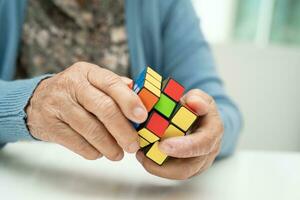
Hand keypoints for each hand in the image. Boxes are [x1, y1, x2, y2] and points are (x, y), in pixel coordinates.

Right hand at [26, 62, 147, 159]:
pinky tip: (99, 152)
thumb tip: (143, 100)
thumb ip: (117, 88)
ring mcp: (58, 104)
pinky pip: (77, 143)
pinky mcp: (50, 125)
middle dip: (123, 130)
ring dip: (109, 146)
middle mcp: (72, 85)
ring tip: (118, 154)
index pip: (112, 83)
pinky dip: (93, 151)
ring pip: (91, 130)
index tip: (142, 117)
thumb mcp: (93, 82)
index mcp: (88, 72)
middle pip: (104, 108)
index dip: (129, 101)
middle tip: (133, 145)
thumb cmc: (75, 92)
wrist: (37, 100)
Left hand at [136, 89, 223, 179]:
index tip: (162, 145)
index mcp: (213, 131)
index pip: (203, 144)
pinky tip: (145, 156)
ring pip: (178, 174)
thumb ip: (197, 98)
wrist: (203, 120)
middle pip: (189, 168)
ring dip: (157, 167)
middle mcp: (209, 151)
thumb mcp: (199, 97)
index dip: (183, 147)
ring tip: (141, 155)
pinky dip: (158, 167)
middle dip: (164, 166)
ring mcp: (199, 163)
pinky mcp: (189, 168)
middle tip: (143, 155)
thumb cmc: (198, 108)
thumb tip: (194, 103)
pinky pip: (173, 173)